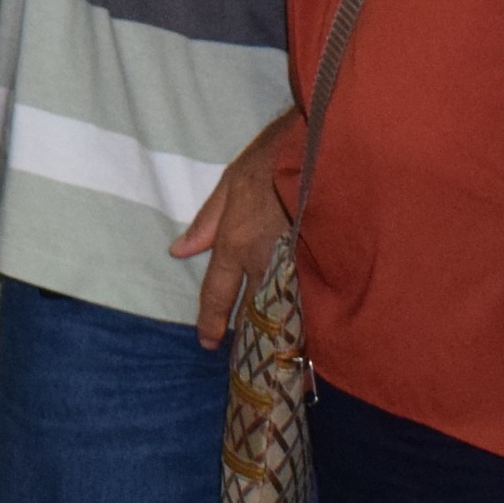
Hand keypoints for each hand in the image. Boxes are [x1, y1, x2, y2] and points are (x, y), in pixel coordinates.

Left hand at [170, 104, 301, 348]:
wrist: (324, 148)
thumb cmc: (274, 158)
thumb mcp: (231, 182)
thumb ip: (206, 221)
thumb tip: (179, 250)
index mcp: (236, 243)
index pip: (216, 293)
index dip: (210, 321)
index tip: (208, 342)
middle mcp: (263, 262)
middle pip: (251, 310)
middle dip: (246, 333)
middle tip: (243, 354)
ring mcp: (295, 266)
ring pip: (281, 308)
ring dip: (277, 325)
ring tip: (276, 346)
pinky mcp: (323, 263)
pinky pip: (309, 297)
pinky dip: (305, 311)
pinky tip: (306, 322)